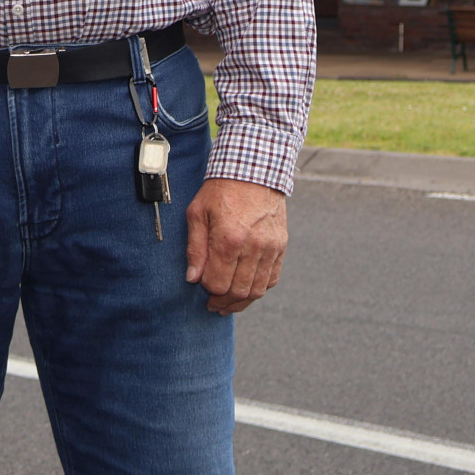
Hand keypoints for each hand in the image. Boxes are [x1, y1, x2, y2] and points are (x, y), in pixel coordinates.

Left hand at [184, 178, 286, 314]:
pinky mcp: (281, 246)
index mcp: (229, 240)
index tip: (201, 286)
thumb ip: (195, 248)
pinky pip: (272, 278)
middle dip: (223, 302)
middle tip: (213, 304)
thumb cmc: (221, 190)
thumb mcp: (197, 213)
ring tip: (228, 303)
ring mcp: (270, 248)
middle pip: (238, 291)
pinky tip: (247, 289)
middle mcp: (253, 247)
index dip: (207, 290)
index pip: (217, 283)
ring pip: (257, 290)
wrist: (254, 170)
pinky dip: (259, 288)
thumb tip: (192, 278)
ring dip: (242, 301)